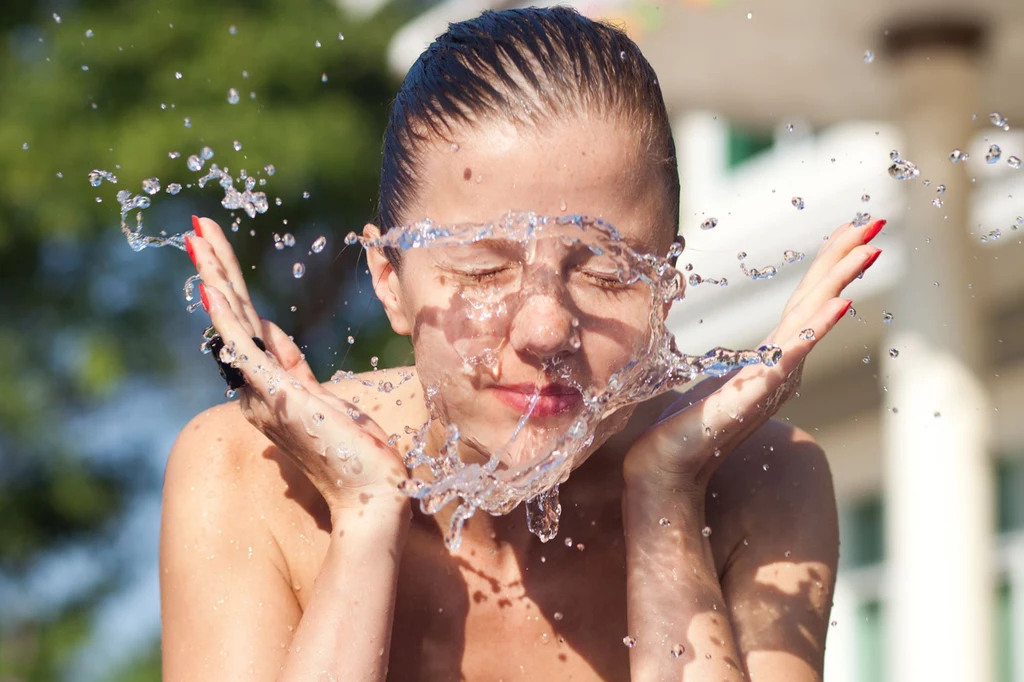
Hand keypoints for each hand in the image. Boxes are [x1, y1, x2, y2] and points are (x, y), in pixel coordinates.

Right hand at [186, 216, 408, 514]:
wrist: (373, 496)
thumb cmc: (357, 456)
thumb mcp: (323, 399)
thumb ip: (293, 368)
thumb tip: (276, 332)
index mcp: (271, 386)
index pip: (248, 325)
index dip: (233, 286)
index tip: (219, 254)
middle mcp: (258, 390)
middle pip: (234, 318)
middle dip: (218, 269)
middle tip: (198, 228)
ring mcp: (265, 394)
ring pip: (233, 325)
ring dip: (217, 278)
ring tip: (198, 239)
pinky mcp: (280, 398)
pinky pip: (246, 351)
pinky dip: (228, 317)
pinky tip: (213, 287)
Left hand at [622, 218, 884, 495]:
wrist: (664, 470)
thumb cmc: (684, 432)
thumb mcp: (712, 385)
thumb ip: (728, 365)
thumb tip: (725, 350)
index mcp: (771, 359)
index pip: (804, 302)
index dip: (827, 264)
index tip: (851, 228)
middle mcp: (780, 367)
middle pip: (817, 302)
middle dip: (846, 261)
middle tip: (877, 223)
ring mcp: (771, 380)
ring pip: (812, 322)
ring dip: (840, 283)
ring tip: (869, 250)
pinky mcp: (753, 394)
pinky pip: (790, 355)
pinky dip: (816, 329)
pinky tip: (838, 304)